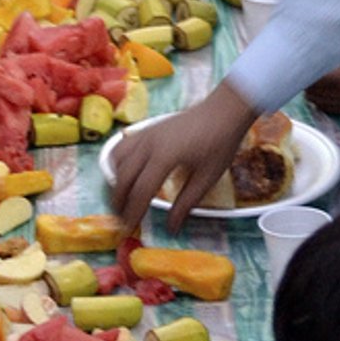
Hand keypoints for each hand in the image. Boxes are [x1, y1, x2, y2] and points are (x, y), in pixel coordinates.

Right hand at [108, 85, 253, 232]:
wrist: (223, 112)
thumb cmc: (219, 143)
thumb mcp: (207, 178)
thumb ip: (186, 203)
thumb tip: (171, 228)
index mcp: (165, 157)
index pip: (141, 190)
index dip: (133, 211)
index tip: (128, 228)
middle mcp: (149, 144)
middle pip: (123, 177)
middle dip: (119, 200)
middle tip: (122, 219)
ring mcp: (145, 134)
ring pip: (118, 160)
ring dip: (116, 181)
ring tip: (122, 199)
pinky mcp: (147, 129)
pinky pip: (122, 146)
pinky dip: (117, 162)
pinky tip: (124, 173)